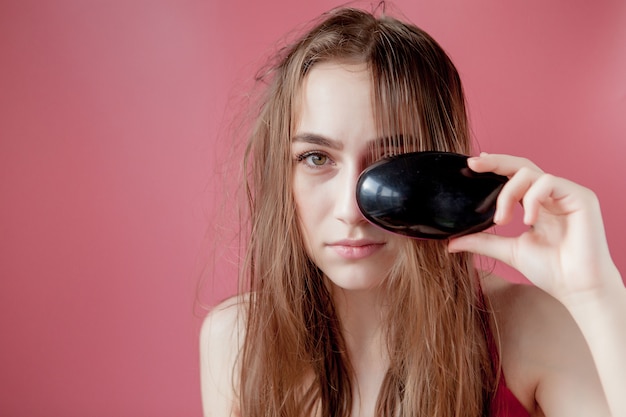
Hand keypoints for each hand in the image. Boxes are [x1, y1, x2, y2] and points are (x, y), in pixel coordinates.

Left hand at [448, 153, 621, 302]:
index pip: (513, 176)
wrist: (576, 288)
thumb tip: (450, 242)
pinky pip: (548, 182)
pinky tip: (528, 220)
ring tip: (502, 220)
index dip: (494, 166)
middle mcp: (552, 195)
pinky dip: (531, 199)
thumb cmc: (551, 270)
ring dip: (508, 193)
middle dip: (495, 162)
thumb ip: (482, 241)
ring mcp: (567, 194)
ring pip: (530, 173)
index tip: (472, 164)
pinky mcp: (581, 197)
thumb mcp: (508, 251)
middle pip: (521, 165)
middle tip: (473, 165)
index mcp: (536, 204)